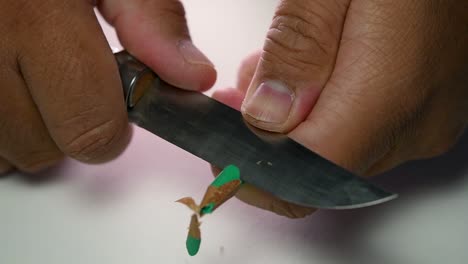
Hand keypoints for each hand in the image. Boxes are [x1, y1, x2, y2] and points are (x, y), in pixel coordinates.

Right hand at [0, 0, 215, 173]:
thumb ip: (152, 20)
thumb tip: (194, 77)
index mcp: (37, 19)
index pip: (89, 128)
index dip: (113, 130)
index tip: (115, 111)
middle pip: (46, 149)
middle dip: (72, 130)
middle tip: (71, 86)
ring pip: (9, 150)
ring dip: (34, 129)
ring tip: (38, 77)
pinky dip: (4, 127)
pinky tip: (13, 86)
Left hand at [214, 0, 467, 216]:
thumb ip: (299, 49)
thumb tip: (266, 117)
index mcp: (392, 91)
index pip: (306, 176)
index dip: (254, 170)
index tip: (222, 145)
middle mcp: (414, 123)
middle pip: (317, 168)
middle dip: (266, 140)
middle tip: (234, 97)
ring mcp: (424, 120)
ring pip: (338, 151)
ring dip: (291, 124)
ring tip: (265, 72)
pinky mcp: (424, 109)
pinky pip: (361, 131)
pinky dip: (323, 113)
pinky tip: (309, 72)